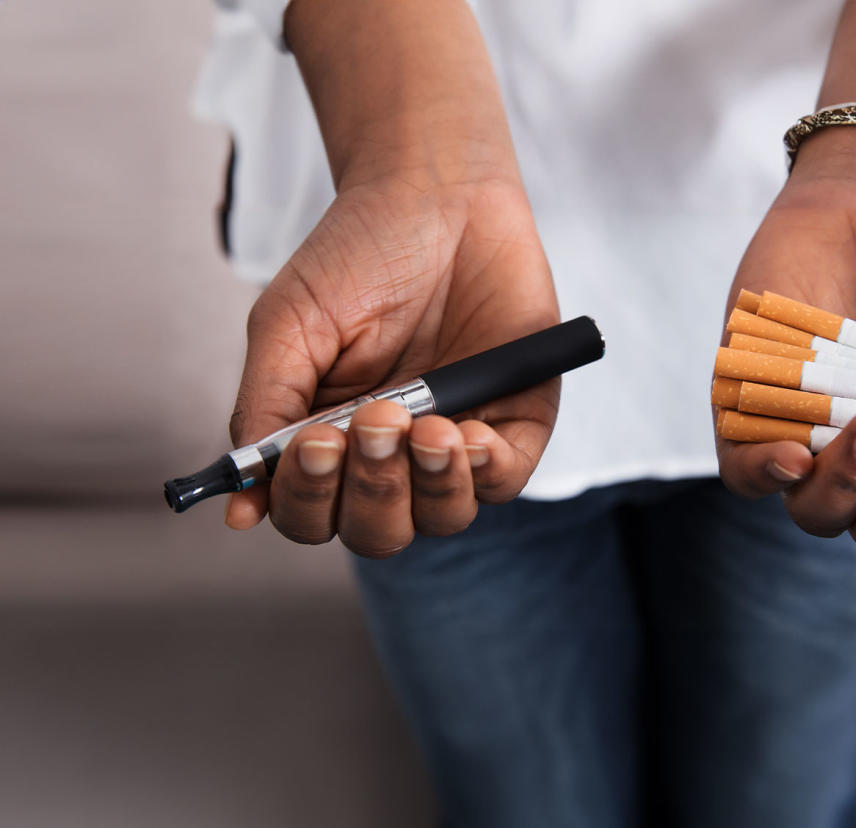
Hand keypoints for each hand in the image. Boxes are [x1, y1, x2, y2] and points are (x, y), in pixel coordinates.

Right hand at [227, 176, 558, 556]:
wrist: (438, 192)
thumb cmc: (356, 254)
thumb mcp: (289, 325)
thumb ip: (266, 408)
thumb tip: (243, 500)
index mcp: (330, 443)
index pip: (311, 513)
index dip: (307, 501)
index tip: (311, 448)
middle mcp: (392, 457)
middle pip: (377, 530)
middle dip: (370, 490)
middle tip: (371, 420)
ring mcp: (456, 443)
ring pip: (441, 516)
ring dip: (425, 485)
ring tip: (420, 425)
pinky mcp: (515, 422)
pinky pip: (504, 479)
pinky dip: (482, 470)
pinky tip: (466, 432)